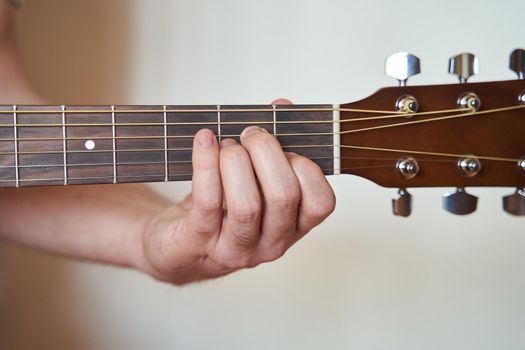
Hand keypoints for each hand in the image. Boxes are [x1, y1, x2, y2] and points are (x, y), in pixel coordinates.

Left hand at [139, 101, 335, 284]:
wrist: (178, 244)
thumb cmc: (222, 206)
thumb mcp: (254, 177)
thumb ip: (274, 143)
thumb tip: (283, 106)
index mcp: (293, 227)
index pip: (321, 203)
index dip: (306, 166)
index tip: (284, 146)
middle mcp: (271, 244)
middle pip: (284, 196)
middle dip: (266, 151)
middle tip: (250, 135)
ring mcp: (236, 248)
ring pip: (246, 205)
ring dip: (235, 161)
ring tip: (227, 144)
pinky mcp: (200, 243)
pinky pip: (208, 201)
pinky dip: (206, 163)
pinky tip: (205, 141)